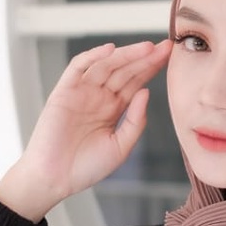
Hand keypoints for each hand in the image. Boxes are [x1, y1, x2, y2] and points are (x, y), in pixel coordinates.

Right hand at [0, 39, 172, 220]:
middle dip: (145, 58)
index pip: (135, 83)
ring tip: (147, 48)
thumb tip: (146, 92)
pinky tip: (111, 50)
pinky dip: (93, 57)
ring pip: (106, 65)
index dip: (151, 69)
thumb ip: (136, 121)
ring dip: (126, 55)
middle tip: (165, 47)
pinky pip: (78, 68)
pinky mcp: (63, 92)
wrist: (55, 179)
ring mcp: (81, 92)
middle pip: (125, 71)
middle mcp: (98, 97)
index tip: (170, 57)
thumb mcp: (121, 146)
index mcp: (113, 109)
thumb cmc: (86, 167)